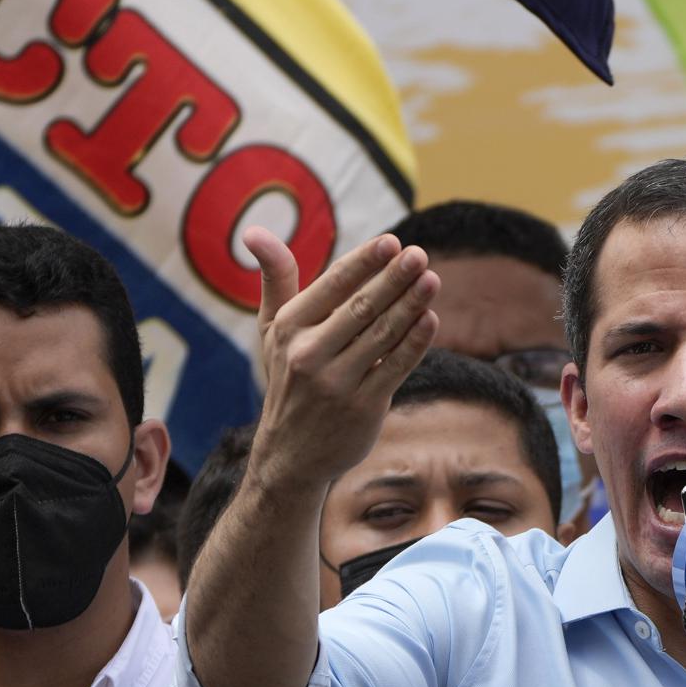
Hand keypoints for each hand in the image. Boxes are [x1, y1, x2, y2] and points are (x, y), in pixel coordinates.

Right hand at [241, 230, 439, 495]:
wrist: (291, 455)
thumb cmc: (288, 379)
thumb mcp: (273, 331)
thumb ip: (275, 279)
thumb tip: (253, 231)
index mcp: (290, 328)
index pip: (332, 287)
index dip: (363, 263)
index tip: (391, 242)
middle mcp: (309, 354)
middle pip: (361, 308)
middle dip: (393, 279)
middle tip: (419, 255)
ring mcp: (337, 383)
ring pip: (381, 336)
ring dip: (410, 305)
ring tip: (432, 280)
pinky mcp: (363, 407)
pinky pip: (395, 367)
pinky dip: (414, 343)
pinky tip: (430, 319)